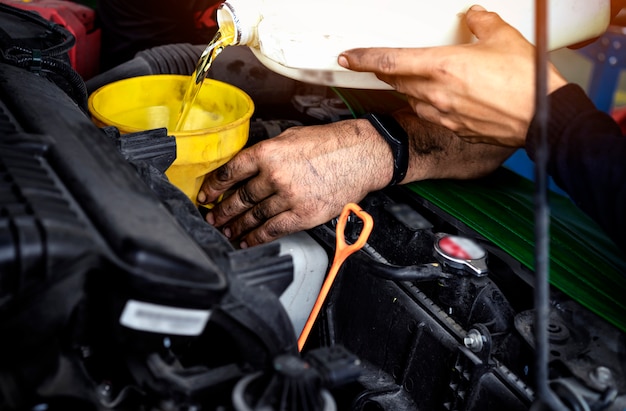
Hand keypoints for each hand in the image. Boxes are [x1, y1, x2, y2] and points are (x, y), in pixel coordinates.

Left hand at [197, 120, 392, 246]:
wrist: (361, 155)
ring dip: (237, 226)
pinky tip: (247, 241)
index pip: (231, 171)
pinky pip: (273, 230)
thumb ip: (267, 153)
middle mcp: (275, 175)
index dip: (214, 185)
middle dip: (222, 210)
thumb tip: (248, 167)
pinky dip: (257, 237)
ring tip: (226, 231)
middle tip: (212, 218)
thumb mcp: (291, 137)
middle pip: (240, 197)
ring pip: (254, 215)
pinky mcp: (303, 215)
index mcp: (269, 153)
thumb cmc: (330, 144)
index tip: (206, 194)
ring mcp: (289, 197)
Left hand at [338, 5, 567, 146]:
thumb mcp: (503, 37)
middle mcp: (436, 92)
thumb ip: (482, 23)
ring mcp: (443, 113)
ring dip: (407, 86)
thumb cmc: (526, 81)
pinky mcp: (453, 127)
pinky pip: (429, 113)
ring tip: (415, 77)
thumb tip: (474, 17)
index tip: (347, 57)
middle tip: (378, 64)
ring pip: (411, 97)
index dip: (363, 58)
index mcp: (442, 66)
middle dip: (385, 71)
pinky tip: (438, 96)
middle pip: (397, 80)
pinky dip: (426, 102)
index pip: (390, 61)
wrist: (542, 117)